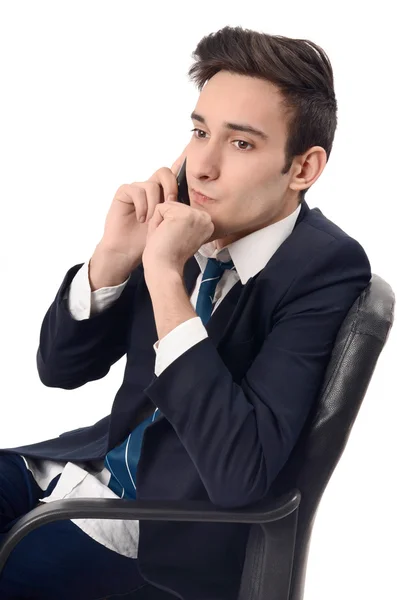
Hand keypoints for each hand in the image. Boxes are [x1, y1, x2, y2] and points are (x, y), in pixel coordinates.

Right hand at [95, 147, 188, 272]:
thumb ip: (185, 214)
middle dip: (171, 187)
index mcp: (164, 194)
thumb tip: (203, 206)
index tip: (186, 193)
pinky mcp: (124, 193)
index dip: (182, 179)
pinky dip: (141, 206)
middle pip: (164, 172)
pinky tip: (141, 220)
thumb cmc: (152, 243)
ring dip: (154, 204)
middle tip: (170, 204)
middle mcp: (151, 189)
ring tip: (152, 221)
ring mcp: (137, 190)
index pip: (176, 178)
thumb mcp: (174, 228)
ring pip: (151, 184)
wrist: (129, 252)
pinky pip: (135, 190)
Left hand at [142, 199, 214, 278]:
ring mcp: (195, 215)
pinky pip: (159, 208)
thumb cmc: (169, 256)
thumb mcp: (181, 233)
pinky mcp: (183, 214)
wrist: (165, 268)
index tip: (176, 241)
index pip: (181, 210)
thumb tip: (170, 202)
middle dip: (165, 222)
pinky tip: (163, 236)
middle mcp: (205, 218)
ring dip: (160, 222)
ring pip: (166, 206)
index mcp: (207, 223)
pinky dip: (155, 223)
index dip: (171, 225)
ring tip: (167, 238)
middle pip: (174, 206)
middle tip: (170, 241)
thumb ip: (181, 218)